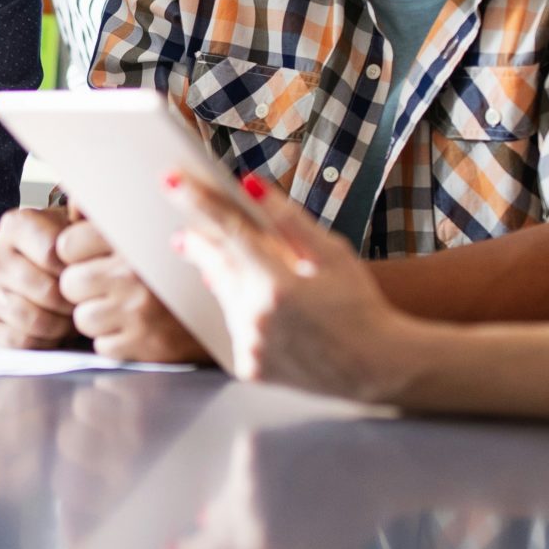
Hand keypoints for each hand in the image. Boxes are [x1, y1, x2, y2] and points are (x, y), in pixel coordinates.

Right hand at [0, 207, 77, 348]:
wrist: (34, 264)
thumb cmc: (63, 245)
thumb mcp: (73, 224)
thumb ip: (84, 217)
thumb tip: (87, 210)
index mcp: (15, 225)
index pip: (52, 253)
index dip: (77, 269)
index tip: (90, 272)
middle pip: (44, 290)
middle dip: (72, 302)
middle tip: (87, 303)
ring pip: (30, 318)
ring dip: (60, 325)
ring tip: (73, 318)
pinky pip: (18, 340)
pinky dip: (44, 341)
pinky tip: (56, 332)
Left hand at [56, 217, 209, 362]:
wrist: (223, 312)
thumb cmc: (182, 269)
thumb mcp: (153, 230)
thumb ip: (112, 217)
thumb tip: (75, 208)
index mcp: (135, 238)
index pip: (68, 244)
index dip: (76, 252)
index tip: (90, 255)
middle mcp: (136, 274)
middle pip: (71, 283)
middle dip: (84, 287)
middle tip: (108, 284)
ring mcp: (139, 313)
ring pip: (83, 317)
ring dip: (98, 316)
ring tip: (124, 306)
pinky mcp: (143, 346)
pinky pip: (103, 346)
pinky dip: (115, 340)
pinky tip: (136, 327)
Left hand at [167, 171, 414, 403]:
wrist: (376, 366)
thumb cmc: (359, 304)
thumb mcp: (333, 254)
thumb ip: (288, 220)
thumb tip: (250, 186)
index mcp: (279, 284)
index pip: (229, 231)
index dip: (197, 202)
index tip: (171, 180)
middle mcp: (258, 318)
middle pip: (214, 265)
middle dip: (200, 244)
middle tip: (185, 231)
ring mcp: (251, 346)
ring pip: (223, 297)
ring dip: (225, 279)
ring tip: (241, 270)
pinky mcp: (249, 367)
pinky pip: (234, 329)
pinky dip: (241, 312)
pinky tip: (261, 308)